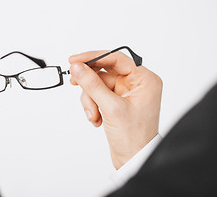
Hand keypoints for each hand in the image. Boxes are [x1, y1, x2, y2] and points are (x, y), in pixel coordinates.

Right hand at [69, 51, 161, 168]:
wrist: (133, 160)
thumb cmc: (133, 138)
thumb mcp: (111, 107)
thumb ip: (92, 84)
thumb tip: (78, 67)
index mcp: (144, 80)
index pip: (116, 59)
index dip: (94, 57)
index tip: (75, 60)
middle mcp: (136, 84)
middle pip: (104, 71)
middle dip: (90, 83)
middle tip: (74, 82)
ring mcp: (125, 93)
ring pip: (98, 84)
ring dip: (90, 99)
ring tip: (93, 114)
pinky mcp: (116, 102)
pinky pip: (98, 95)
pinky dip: (93, 105)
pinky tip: (96, 118)